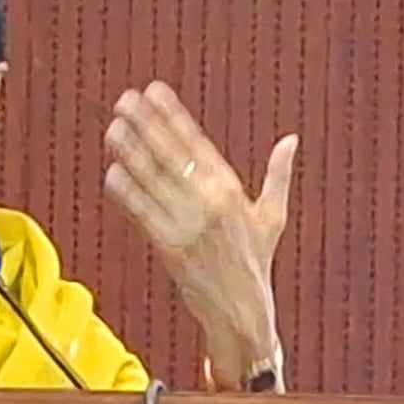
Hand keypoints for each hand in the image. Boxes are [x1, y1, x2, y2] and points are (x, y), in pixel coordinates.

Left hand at [103, 81, 298, 389]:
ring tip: (113, 128)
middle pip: (171, 156)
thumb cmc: (255, 262)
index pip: (196, 143)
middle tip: (123, 101)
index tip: (154, 92)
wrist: (242, 311)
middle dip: (146, 125)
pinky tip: (112, 172)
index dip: (173, 116)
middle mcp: (210, 203)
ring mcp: (188, 225)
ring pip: (154, 181)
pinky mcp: (170, 248)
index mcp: (232, 190)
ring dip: (131, 153)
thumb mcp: (272, 216)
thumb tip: (291, 140)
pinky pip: (144, 214)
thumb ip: (278, 175)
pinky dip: (128, 193)